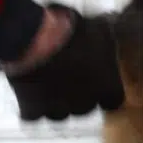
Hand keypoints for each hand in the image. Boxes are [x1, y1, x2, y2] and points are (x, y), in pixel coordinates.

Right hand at [2, 4, 123, 121]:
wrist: (33, 40)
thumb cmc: (68, 31)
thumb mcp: (98, 28)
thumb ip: (104, 42)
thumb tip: (106, 35)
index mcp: (106, 87)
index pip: (114, 100)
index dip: (105, 90)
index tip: (98, 81)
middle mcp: (85, 104)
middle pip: (86, 107)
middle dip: (79, 94)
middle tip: (68, 75)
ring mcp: (59, 111)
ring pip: (60, 113)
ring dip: (56, 101)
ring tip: (47, 81)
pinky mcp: (33, 111)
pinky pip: (34, 114)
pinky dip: (31, 105)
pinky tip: (29, 91)